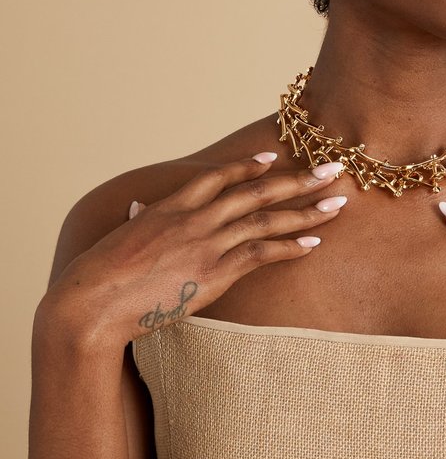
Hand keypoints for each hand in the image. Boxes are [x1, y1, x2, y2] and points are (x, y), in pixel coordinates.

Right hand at [42, 154, 346, 351]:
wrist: (94, 301)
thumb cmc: (100, 272)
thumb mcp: (121, 236)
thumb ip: (140, 219)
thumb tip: (140, 208)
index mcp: (171, 206)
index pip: (218, 178)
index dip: (247, 166)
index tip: (272, 157)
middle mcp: (196, 217)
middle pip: (257, 191)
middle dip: (298, 180)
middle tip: (332, 169)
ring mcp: (207, 243)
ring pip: (267, 220)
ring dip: (307, 210)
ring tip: (338, 204)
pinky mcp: (214, 272)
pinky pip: (261, 253)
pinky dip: (290, 247)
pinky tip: (313, 243)